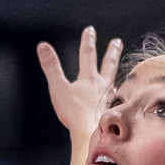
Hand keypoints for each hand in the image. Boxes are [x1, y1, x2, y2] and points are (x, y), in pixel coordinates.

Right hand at [36, 26, 121, 140]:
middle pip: (108, 64)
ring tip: (121, 72)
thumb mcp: (59, 87)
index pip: (87, 54)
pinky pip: (118, 101)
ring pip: (115, 82)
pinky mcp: (113, 112)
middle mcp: (103, 86)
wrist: (92, 134)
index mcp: (89, 79)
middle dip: (111, 51)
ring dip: (116, 74)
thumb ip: (51, 67)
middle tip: (117, 42)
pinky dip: (119, 97)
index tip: (90, 30)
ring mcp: (110, 99)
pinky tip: (119, 100)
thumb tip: (42, 45)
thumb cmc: (75, 113)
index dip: (87, 41)